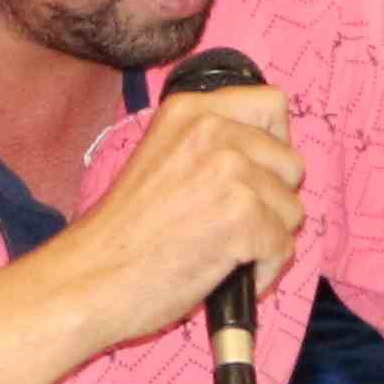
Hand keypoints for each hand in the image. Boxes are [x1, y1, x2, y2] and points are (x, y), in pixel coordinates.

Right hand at [53, 82, 302, 343]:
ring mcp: (230, 171)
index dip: (274, 144)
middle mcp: (213, 131)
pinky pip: (283, 247)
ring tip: (222, 251)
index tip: (254, 172)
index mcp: (191, 111)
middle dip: (273, 200)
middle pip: (291, 162)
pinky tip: (224, 273)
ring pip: (292, 209)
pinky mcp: (242, 216)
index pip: (272, 104)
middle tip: (231, 223)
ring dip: (267, 238)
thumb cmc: (124, 232)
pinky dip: (262, 271)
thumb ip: (211, 144)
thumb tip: (272, 152)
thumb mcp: (163, 157)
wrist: (90, 278)